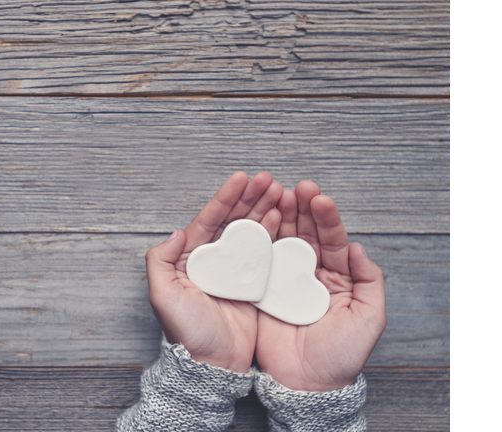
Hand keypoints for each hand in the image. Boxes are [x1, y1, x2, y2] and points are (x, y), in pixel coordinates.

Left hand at [145, 172, 282, 372]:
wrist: (211, 366)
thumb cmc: (185, 333)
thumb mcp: (163, 297)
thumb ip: (160, 261)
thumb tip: (175, 232)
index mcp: (191, 259)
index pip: (209, 221)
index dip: (225, 198)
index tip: (241, 177)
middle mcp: (213, 262)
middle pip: (233, 221)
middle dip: (250, 198)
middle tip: (269, 179)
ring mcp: (235, 273)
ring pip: (251, 233)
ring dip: (265, 210)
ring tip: (281, 192)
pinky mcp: (254, 286)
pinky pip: (264, 254)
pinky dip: (274, 235)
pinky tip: (284, 219)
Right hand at [256, 181, 386, 390]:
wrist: (307, 384)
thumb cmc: (342, 355)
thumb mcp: (369, 318)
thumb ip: (370, 281)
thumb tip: (359, 247)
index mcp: (338, 276)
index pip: (333, 239)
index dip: (326, 218)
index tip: (319, 198)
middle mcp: (310, 273)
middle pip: (306, 233)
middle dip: (301, 208)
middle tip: (295, 188)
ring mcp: (285, 280)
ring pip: (283, 240)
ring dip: (280, 217)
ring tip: (276, 194)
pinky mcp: (263, 290)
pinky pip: (261, 261)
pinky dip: (259, 240)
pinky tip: (257, 221)